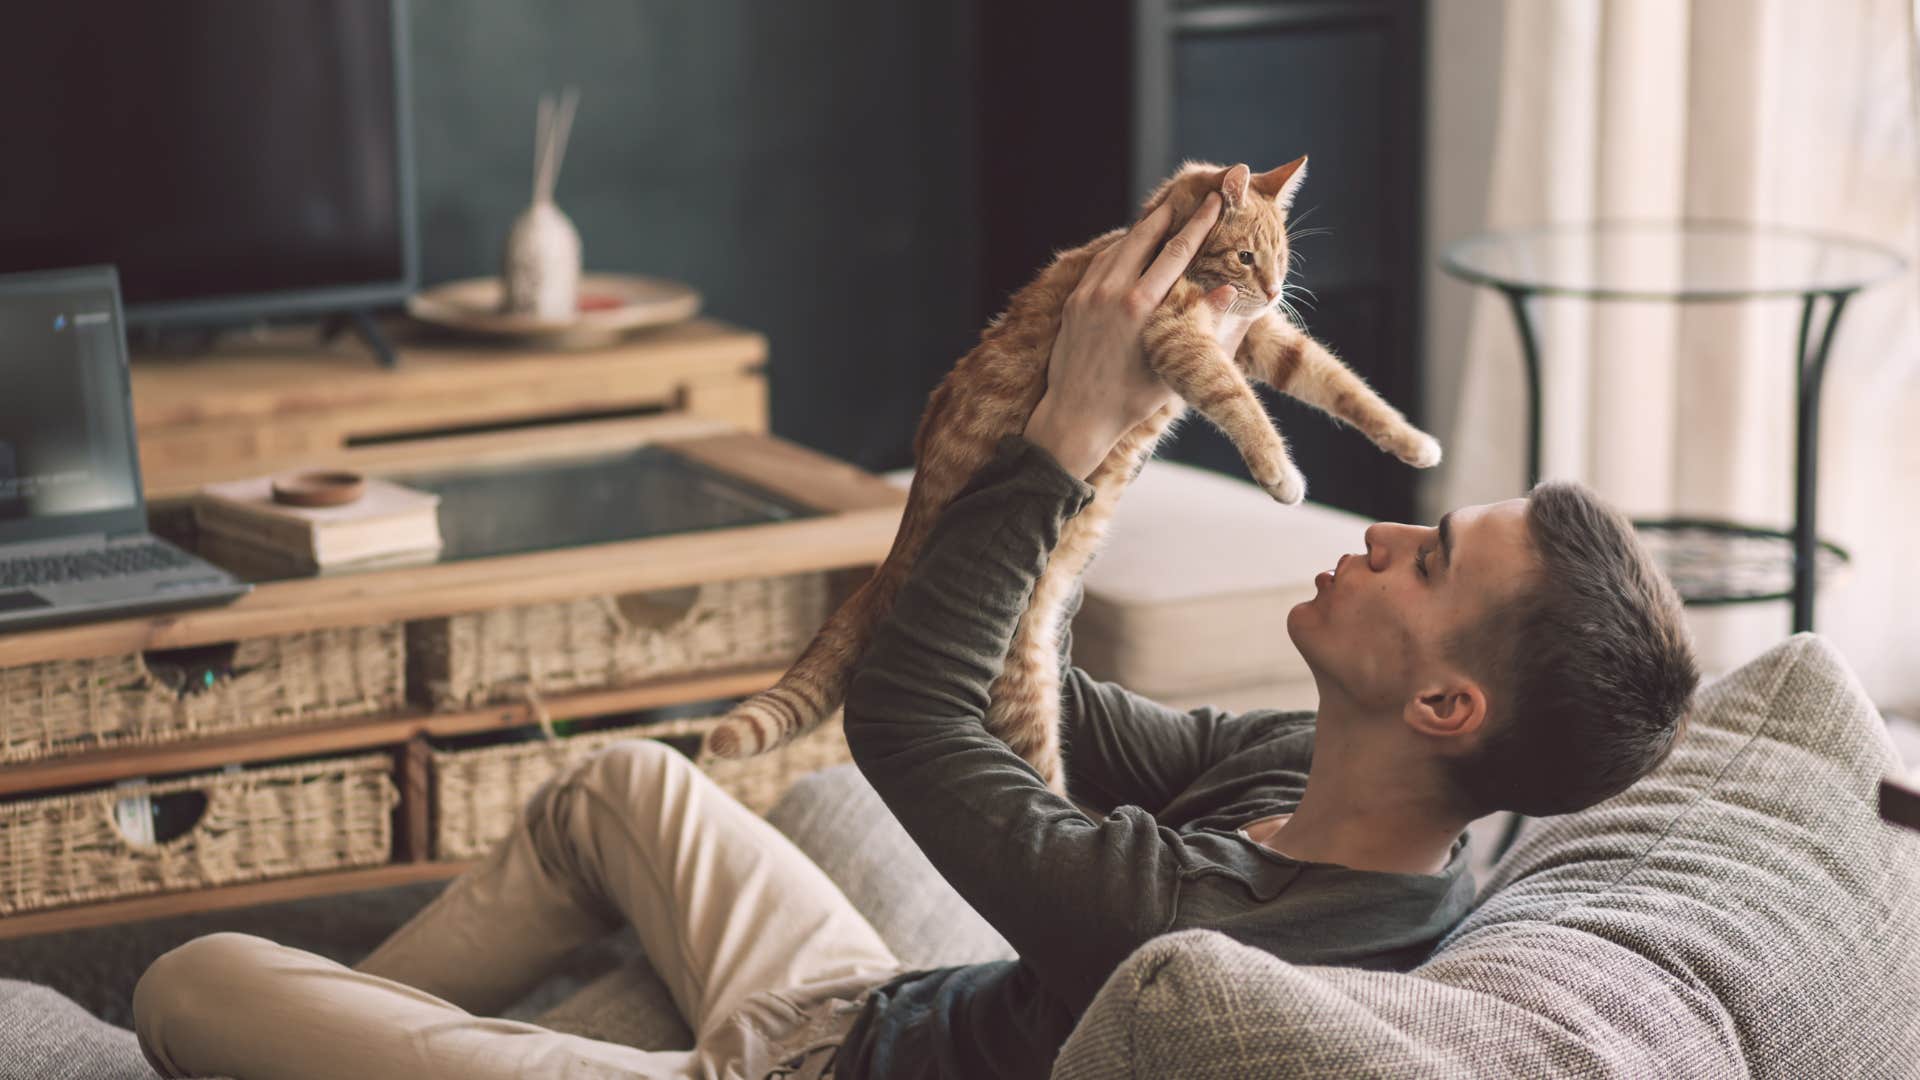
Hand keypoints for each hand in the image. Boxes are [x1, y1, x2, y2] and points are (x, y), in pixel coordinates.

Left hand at [1025, 192, 1262, 478]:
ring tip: (1163, 214)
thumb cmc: (1132, 400)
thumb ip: (1201, 325)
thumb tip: (1228, 291)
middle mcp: (1112, 293)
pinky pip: (1100, 264)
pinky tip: (1130, 245)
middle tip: (1189, 194)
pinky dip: (1119, 250)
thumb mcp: (1174, 365)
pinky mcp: (1074, 302)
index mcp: (1140, 307)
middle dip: (1170, 214)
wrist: (1076, 417)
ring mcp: (1088, 295)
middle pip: (1145, 238)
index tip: (1214, 202)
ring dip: (1143, 229)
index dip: (1198, 224)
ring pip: (1119, 247)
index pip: (1176, 252)